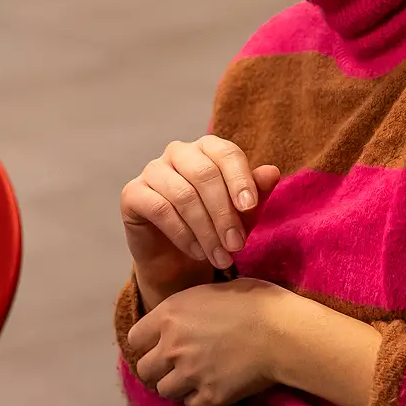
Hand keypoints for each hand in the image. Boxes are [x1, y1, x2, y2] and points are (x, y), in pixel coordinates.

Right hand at [120, 136, 280, 310]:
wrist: (177, 257)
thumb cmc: (214, 227)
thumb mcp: (241, 214)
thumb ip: (256, 193)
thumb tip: (272, 172)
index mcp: (207, 148)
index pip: (226, 153)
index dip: (240, 179)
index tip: (250, 207)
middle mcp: (178, 152)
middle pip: (204, 174)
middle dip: (224, 213)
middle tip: (237, 246)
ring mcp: (152, 170)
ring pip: (183, 195)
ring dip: (206, 231)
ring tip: (221, 257)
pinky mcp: (132, 193)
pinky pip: (160, 209)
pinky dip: (183, 234)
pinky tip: (198, 253)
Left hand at [128, 279, 296, 405]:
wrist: (284, 332)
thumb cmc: (256, 301)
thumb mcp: (213, 289)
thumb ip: (187, 308)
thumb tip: (179, 316)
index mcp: (170, 315)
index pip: (134, 339)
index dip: (146, 342)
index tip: (158, 344)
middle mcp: (172, 347)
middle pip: (144, 370)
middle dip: (157, 368)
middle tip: (175, 364)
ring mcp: (190, 375)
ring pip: (164, 390)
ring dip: (177, 385)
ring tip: (195, 375)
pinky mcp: (209, 397)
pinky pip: (191, 404)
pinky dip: (198, 397)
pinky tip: (213, 385)